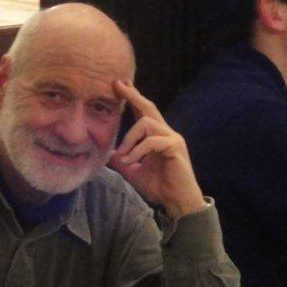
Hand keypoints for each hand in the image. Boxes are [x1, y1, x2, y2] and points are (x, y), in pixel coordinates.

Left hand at [109, 80, 205, 219]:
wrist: (177, 201)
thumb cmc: (159, 187)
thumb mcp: (134, 171)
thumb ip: (123, 160)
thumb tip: (109, 153)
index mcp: (157, 137)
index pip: (144, 113)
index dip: (132, 99)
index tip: (120, 85)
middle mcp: (166, 133)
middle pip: (149, 108)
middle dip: (133, 95)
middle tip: (118, 85)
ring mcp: (172, 138)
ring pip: (146, 124)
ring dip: (129, 138)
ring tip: (121, 155)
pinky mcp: (175, 147)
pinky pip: (152, 141)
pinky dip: (138, 150)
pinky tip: (130, 161)